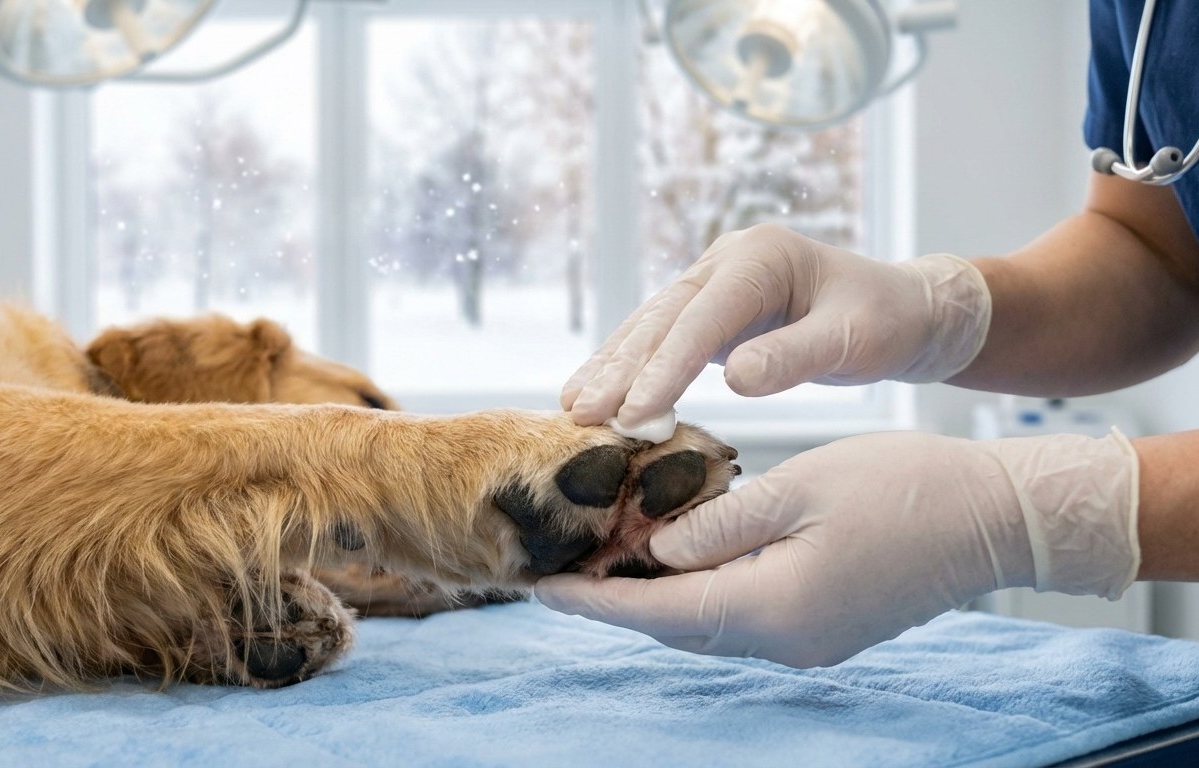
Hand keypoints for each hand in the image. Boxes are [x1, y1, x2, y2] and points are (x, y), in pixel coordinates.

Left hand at [536, 430, 1137, 667]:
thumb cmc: (904, 487)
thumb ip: (719, 523)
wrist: (998, 520)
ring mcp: (808, 643)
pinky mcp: (825, 630)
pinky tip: (678, 561)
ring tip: (605, 562)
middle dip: (614, 602)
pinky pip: (740, 619)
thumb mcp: (799, 486)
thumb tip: (655, 550)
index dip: (593, 601)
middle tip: (560, 569)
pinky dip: (698, 595)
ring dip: (654, 599)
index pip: (656, 613)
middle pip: (675, 628)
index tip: (538, 587)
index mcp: (771, 607)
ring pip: (706, 626)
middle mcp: (784, 641)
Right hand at [560, 224, 991, 427]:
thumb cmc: (887, 321)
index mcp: (760, 258)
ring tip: (573, 408)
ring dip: (612, 369)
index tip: (634, 413)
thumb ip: (796, 357)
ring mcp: (714, 284)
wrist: (906, 311)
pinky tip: (598, 395)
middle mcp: (727, 262)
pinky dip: (630, 369)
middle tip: (582, 415)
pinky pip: (661, 340)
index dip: (664, 367)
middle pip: (662, 318)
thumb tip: (734, 379)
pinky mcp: (710, 313)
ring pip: (651, 327)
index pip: (701, 318)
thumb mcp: (854, 341)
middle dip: (621, 369)